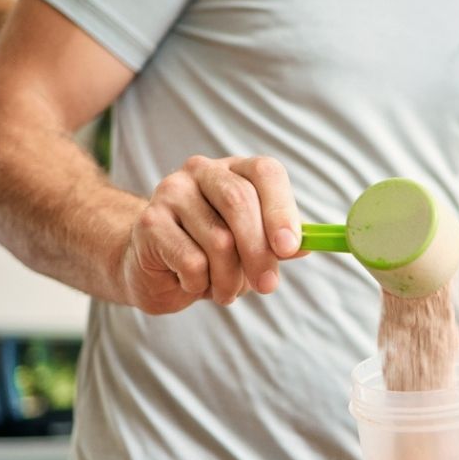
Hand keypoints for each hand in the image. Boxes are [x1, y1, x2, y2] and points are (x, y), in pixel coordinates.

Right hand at [120, 155, 303, 313]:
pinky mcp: (150, 221)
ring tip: (224, 290)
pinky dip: (200, 283)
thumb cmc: (211, 253)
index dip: (281, 210)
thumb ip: (279, 243)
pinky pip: (191, 261)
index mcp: (236, 170)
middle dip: (259, 253)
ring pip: (219, 240)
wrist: (155, 268)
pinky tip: (193, 283)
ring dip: (229, 278)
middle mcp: (202, 171)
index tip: (290, 248)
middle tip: (267, 286)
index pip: (265, 173)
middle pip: (240, 202)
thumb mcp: (253, 247)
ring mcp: (172, 191)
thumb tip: (308, 245)